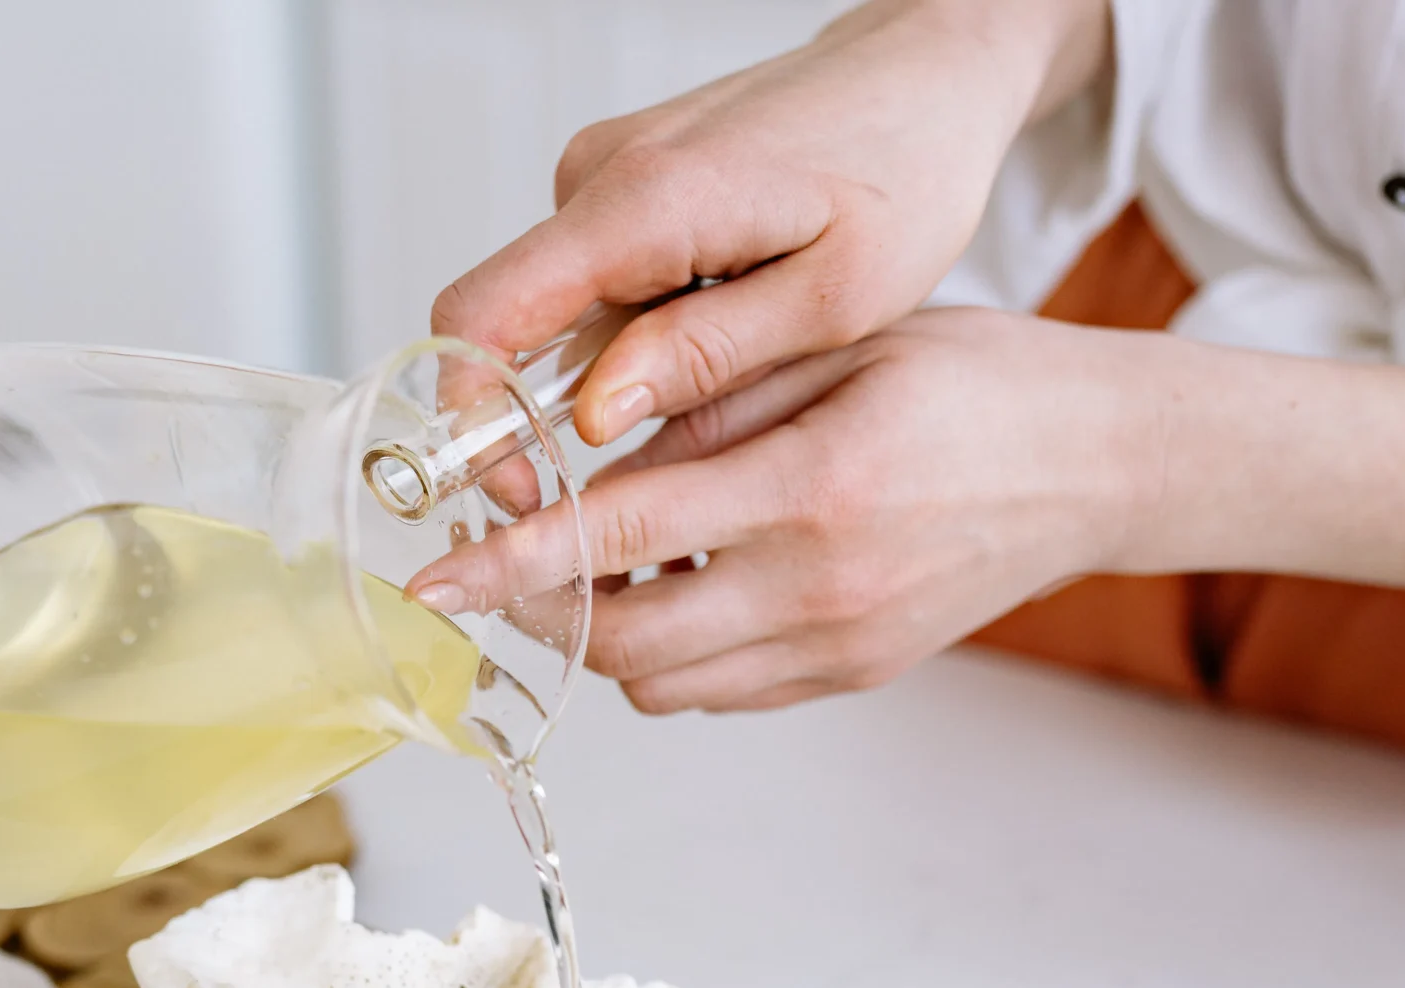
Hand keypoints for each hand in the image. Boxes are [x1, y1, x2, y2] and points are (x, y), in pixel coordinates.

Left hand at [408, 307, 1404, 712]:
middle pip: (624, 639)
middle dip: (543, 611)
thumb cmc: (974, 382)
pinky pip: (720, 695)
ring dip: (606, 636)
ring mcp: (841, 647)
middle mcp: (824, 586)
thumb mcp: (840, 352)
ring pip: (663, 684)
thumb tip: (586, 455)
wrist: (1097, 464)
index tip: (436, 579)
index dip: (513, 564)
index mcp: (815, 486)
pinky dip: (671, 655)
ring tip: (602, 566)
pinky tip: (678, 588)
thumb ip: (713, 409)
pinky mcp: (853, 676)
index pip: (621, 540)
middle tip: (506, 562)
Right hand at [430, 0, 1109, 448]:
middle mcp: (602, 174)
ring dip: (607, 372)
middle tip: (633, 480)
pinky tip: (721, 337)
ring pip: (558, 310)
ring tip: (721, 387)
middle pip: (505, 322)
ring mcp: (606, 172)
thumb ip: (705, 355)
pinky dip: (636, 331)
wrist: (928, 75)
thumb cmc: (904, 175)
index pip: (483, 316)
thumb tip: (589, 417)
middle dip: (541, 416)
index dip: (475, 422)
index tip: (525, 494)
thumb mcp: (832, 298)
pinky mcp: (625, 182)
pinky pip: (595, 281)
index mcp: (647, 202)